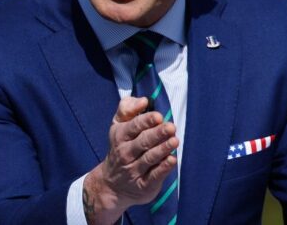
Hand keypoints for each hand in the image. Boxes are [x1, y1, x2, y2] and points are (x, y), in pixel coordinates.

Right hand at [82, 97, 178, 224]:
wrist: (112, 184)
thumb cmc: (122, 146)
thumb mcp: (119, 124)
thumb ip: (128, 108)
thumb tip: (144, 100)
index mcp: (120, 135)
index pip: (133, 126)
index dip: (146, 121)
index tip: (158, 116)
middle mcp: (125, 153)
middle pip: (143, 142)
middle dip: (157, 134)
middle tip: (171, 127)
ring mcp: (133, 170)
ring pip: (149, 158)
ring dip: (162, 149)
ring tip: (175, 141)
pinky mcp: (143, 185)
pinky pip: (154, 176)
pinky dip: (163, 168)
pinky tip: (172, 160)